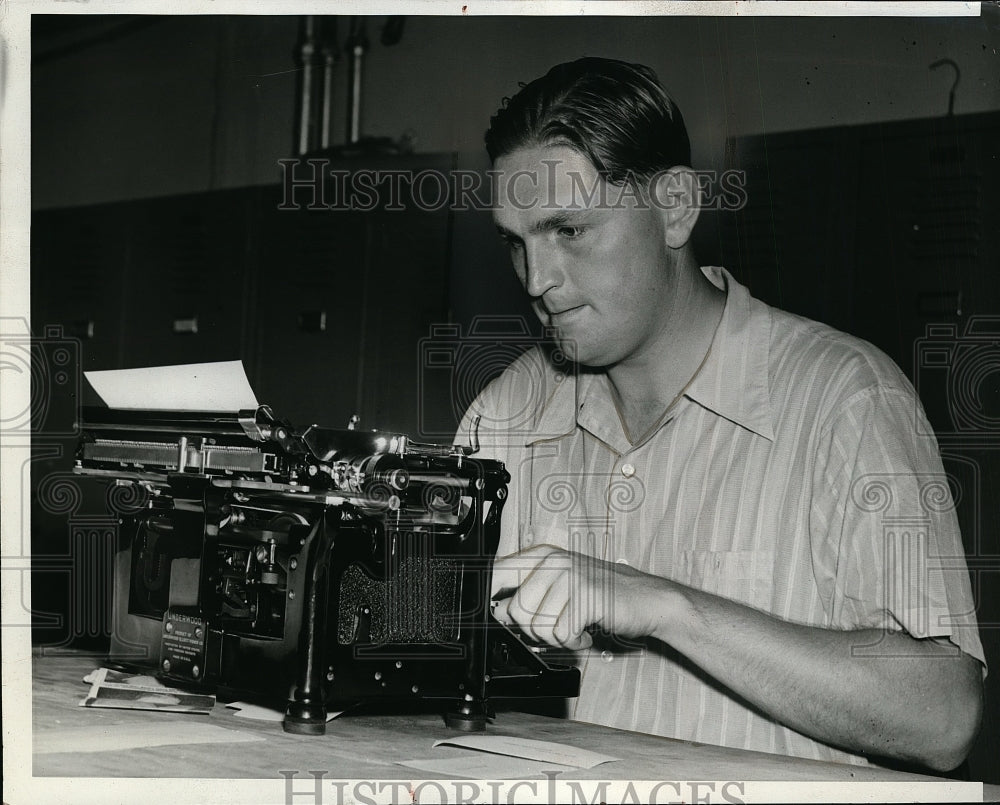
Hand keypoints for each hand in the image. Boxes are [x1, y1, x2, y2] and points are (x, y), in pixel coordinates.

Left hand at [491, 544, 664, 649]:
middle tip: (556, 625)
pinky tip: (586, 630)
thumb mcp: (559, 586)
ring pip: (537, 625)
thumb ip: (527, 593)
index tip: (493, 615)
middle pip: (514, 609)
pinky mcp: (587, 595)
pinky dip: (573, 641)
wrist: (647, 599)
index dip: (489, 599)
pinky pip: (561, 634)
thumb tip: (496, 610)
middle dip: (533, 629)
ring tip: (573, 625)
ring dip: (555, 637)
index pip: (496, 573)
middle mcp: (553, 561)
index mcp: (541, 555)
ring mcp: (570, 575)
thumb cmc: (601, 594)